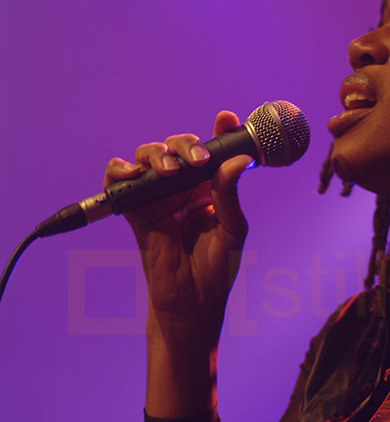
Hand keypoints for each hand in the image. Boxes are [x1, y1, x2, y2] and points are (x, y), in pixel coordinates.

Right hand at [102, 110, 250, 336]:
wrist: (191, 303)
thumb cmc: (216, 269)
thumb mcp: (231, 229)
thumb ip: (230, 194)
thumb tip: (237, 161)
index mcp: (211, 188)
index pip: (214, 151)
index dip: (220, 132)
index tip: (227, 118)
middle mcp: (184, 187)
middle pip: (179, 146)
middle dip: (186, 144)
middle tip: (198, 160)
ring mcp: (158, 196)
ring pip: (149, 155)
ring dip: (157, 154)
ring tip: (171, 172)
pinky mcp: (135, 209)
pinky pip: (119, 178)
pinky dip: (120, 169)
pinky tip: (133, 173)